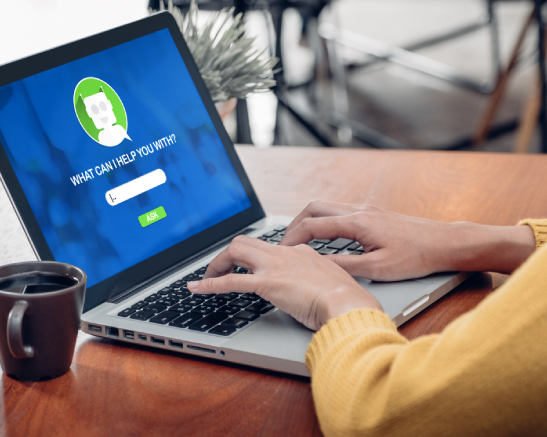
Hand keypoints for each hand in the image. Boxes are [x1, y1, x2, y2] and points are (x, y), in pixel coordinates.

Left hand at [187, 236, 381, 330]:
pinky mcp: (267, 283)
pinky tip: (197, 288)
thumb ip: (320, 282)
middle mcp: (285, 254)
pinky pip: (231, 281)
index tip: (251, 268)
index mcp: (302, 252)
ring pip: (236, 251)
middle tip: (221, 270)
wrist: (349, 304)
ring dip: (217, 264)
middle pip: (247, 242)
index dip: (257, 258)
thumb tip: (315, 292)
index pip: (271, 248)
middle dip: (229, 255)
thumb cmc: (346, 300)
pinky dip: (209, 283)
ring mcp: (275, 267)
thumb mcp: (332, 284)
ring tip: (206, 277)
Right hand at [279, 201, 535, 280]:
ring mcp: (367, 210)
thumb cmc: (417, 256)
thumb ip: (346, 267)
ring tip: (300, 240)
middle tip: (285, 243)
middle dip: (294, 224)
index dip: (292, 238)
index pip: (313, 225)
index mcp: (357, 223)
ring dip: (309, 221)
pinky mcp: (374, 214)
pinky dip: (324, 221)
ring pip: (327, 207)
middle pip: (314, 208)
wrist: (445, 243)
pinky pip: (339, 211)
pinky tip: (326, 237)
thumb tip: (319, 267)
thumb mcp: (378, 269)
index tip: (281, 251)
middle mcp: (359, 210)